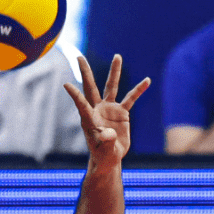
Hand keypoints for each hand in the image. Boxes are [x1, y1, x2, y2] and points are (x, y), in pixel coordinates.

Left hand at [63, 54, 149, 172]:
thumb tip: (108, 134)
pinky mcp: (121, 112)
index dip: (74, 95)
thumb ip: (106, 141)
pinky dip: (138, 90)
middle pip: (91, 87)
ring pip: (111, 87)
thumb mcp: (104, 150)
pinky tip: (147, 80)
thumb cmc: (103, 155)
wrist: (110, 157)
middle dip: (86, 72)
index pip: (81, 104)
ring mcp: (109, 109)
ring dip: (114, 72)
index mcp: (89, 119)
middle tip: (79, 56)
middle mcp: (97, 110)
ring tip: (117, 56)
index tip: (66, 85)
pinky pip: (131, 98)